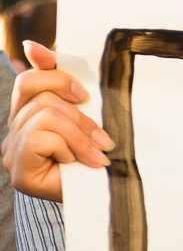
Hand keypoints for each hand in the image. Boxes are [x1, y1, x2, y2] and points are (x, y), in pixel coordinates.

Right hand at [3, 41, 108, 201]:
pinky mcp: (18, 169)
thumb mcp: (86, 118)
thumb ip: (65, 87)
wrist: (103, 203)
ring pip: (45, 114)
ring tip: (97, 155)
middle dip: (79, 114)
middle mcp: (12, 133)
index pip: (28, 81)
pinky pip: (41, 135)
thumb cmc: (96, 161)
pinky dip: (68, 147)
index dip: (48, 71)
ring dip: (80, 134)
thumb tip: (32, 47)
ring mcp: (11, 151)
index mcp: (27, 117)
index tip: (81, 88)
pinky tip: (78, 163)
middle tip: (103, 139)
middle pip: (40, 95)